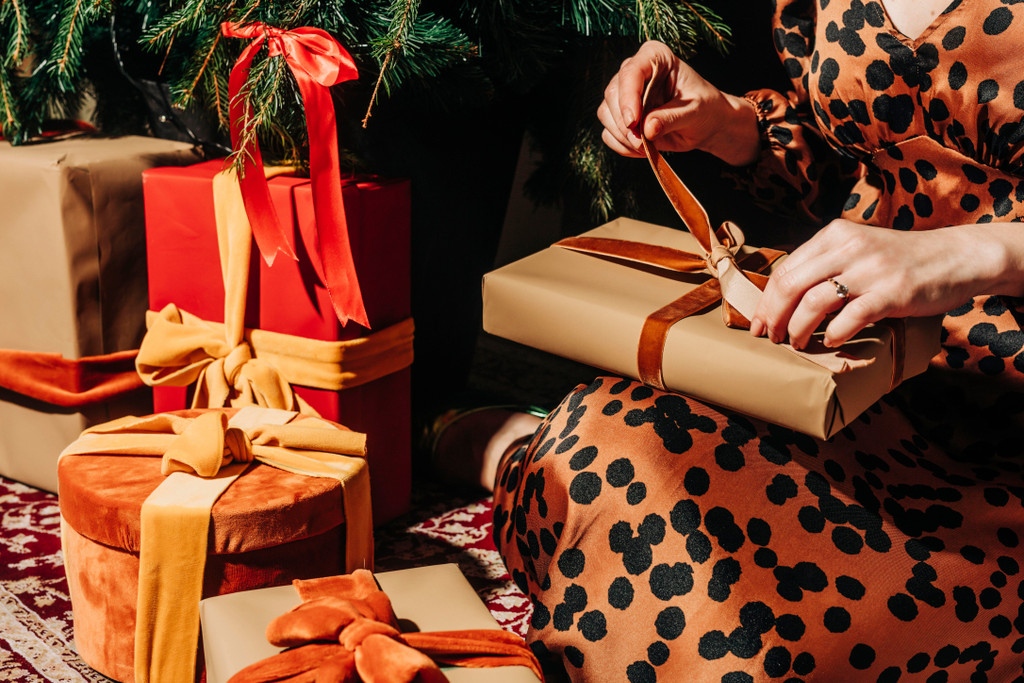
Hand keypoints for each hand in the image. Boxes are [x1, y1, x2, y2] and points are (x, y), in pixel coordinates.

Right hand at [597, 40, 759, 165]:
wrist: (706, 124)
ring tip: (645, 146)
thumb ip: (672, 117)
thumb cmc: (705, 108)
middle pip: (613, 93)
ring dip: (622, 136)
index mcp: (655, 57)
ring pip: (605, 113)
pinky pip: (608, 132)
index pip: (630, 72)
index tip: (633, 122)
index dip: (628, 97)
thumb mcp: (695, 111)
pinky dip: (621, 145)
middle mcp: (635, 72)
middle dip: (624, 123)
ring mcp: (625, 94)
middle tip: (642, 142)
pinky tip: (641, 148)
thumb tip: (647, 128)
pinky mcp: (620, 116)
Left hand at [749, 219, 1017, 348]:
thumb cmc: (900, 259)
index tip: (758, 323)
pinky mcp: (891, 293)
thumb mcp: (858, 249)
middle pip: (790, 285)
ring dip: (798, 329)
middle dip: (773, 316)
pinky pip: (849, 318)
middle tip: (769, 338)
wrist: (956, 257)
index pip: (784, 269)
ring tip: (796, 343)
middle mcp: (848, 247)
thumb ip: (825, 264)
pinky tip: (831, 342)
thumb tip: (783, 297)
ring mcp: (870, 270)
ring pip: (812, 302)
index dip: (765, 300)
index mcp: (834, 234)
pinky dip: (834, 334)